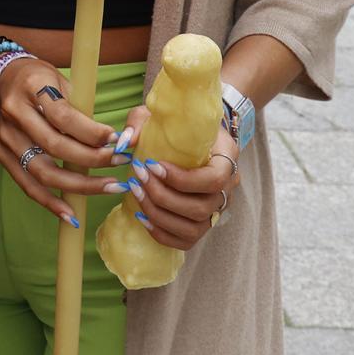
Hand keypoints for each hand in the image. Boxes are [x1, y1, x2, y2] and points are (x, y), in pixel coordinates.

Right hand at [0, 57, 125, 225]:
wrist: (3, 80)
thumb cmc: (42, 80)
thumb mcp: (63, 81)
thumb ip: (83, 108)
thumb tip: (118, 139)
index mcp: (31, 87)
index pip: (63, 116)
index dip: (91, 132)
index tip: (118, 140)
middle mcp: (15, 113)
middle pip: (55, 146)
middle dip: (93, 159)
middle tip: (122, 163)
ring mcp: (6, 137)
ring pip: (43, 171)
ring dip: (80, 185)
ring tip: (111, 187)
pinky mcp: (2, 155)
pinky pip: (28, 186)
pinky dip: (51, 202)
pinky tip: (72, 214)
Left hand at [115, 106, 241, 250]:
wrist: (192, 137)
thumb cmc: (178, 125)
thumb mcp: (160, 114)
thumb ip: (142, 122)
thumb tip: (125, 141)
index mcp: (227, 158)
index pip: (213, 179)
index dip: (181, 179)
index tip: (151, 165)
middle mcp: (228, 188)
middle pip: (201, 208)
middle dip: (163, 196)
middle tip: (138, 177)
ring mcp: (217, 209)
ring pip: (194, 228)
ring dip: (159, 214)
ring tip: (136, 193)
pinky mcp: (203, 224)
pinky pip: (187, 240)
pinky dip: (162, 233)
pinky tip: (142, 216)